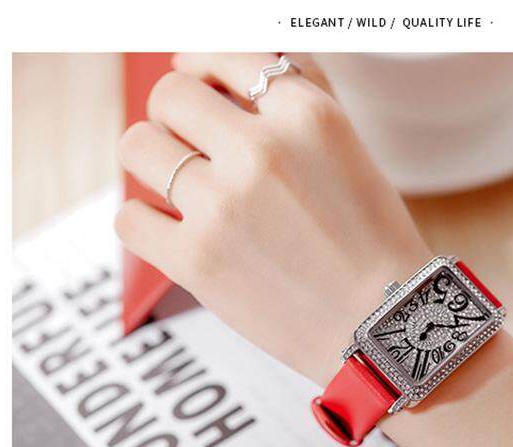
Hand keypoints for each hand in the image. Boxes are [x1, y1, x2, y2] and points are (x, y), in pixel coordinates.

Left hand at [117, 53, 430, 383]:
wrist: (383, 325)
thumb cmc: (373, 243)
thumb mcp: (351, 154)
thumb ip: (297, 103)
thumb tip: (233, 73)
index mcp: (309, 118)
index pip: (230, 56)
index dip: (204, 63)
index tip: (195, 77)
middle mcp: (263, 152)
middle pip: (171, 94)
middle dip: (176, 114)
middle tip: (189, 141)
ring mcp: (223, 206)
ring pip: (137, 145)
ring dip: (152, 160)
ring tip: (178, 185)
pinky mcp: (195, 259)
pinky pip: (129, 217)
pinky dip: (146, 222)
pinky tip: (173, 230)